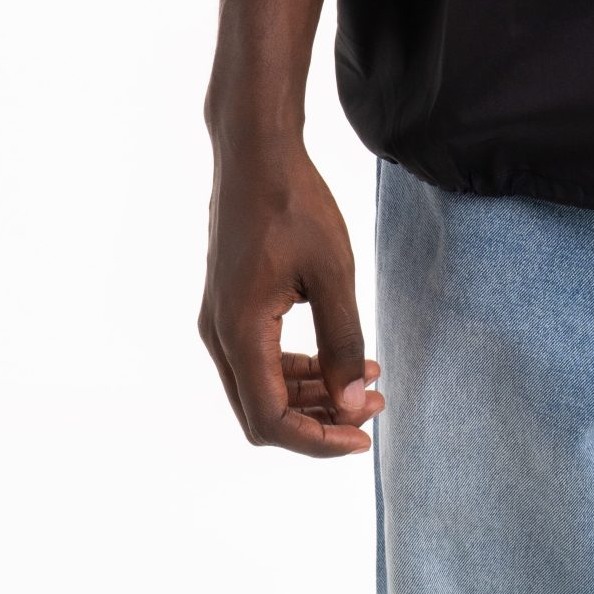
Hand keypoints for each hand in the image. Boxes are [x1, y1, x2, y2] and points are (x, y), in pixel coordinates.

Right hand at [199, 139, 384, 456]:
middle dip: (319, 419)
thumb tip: (352, 405)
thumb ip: (342, 341)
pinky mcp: (229, 304)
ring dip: (311, 393)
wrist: (256, 152)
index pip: (270, 420)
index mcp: (239, 333)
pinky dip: (297, 368)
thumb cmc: (295, 204)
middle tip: (373, 404)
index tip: (364, 436)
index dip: (318, 441)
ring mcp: (220, 320)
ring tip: (366, 379)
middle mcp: (220, 336)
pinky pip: (259, 357)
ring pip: (261, 386)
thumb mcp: (332, 272)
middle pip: (262, 412)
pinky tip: (340, 355)